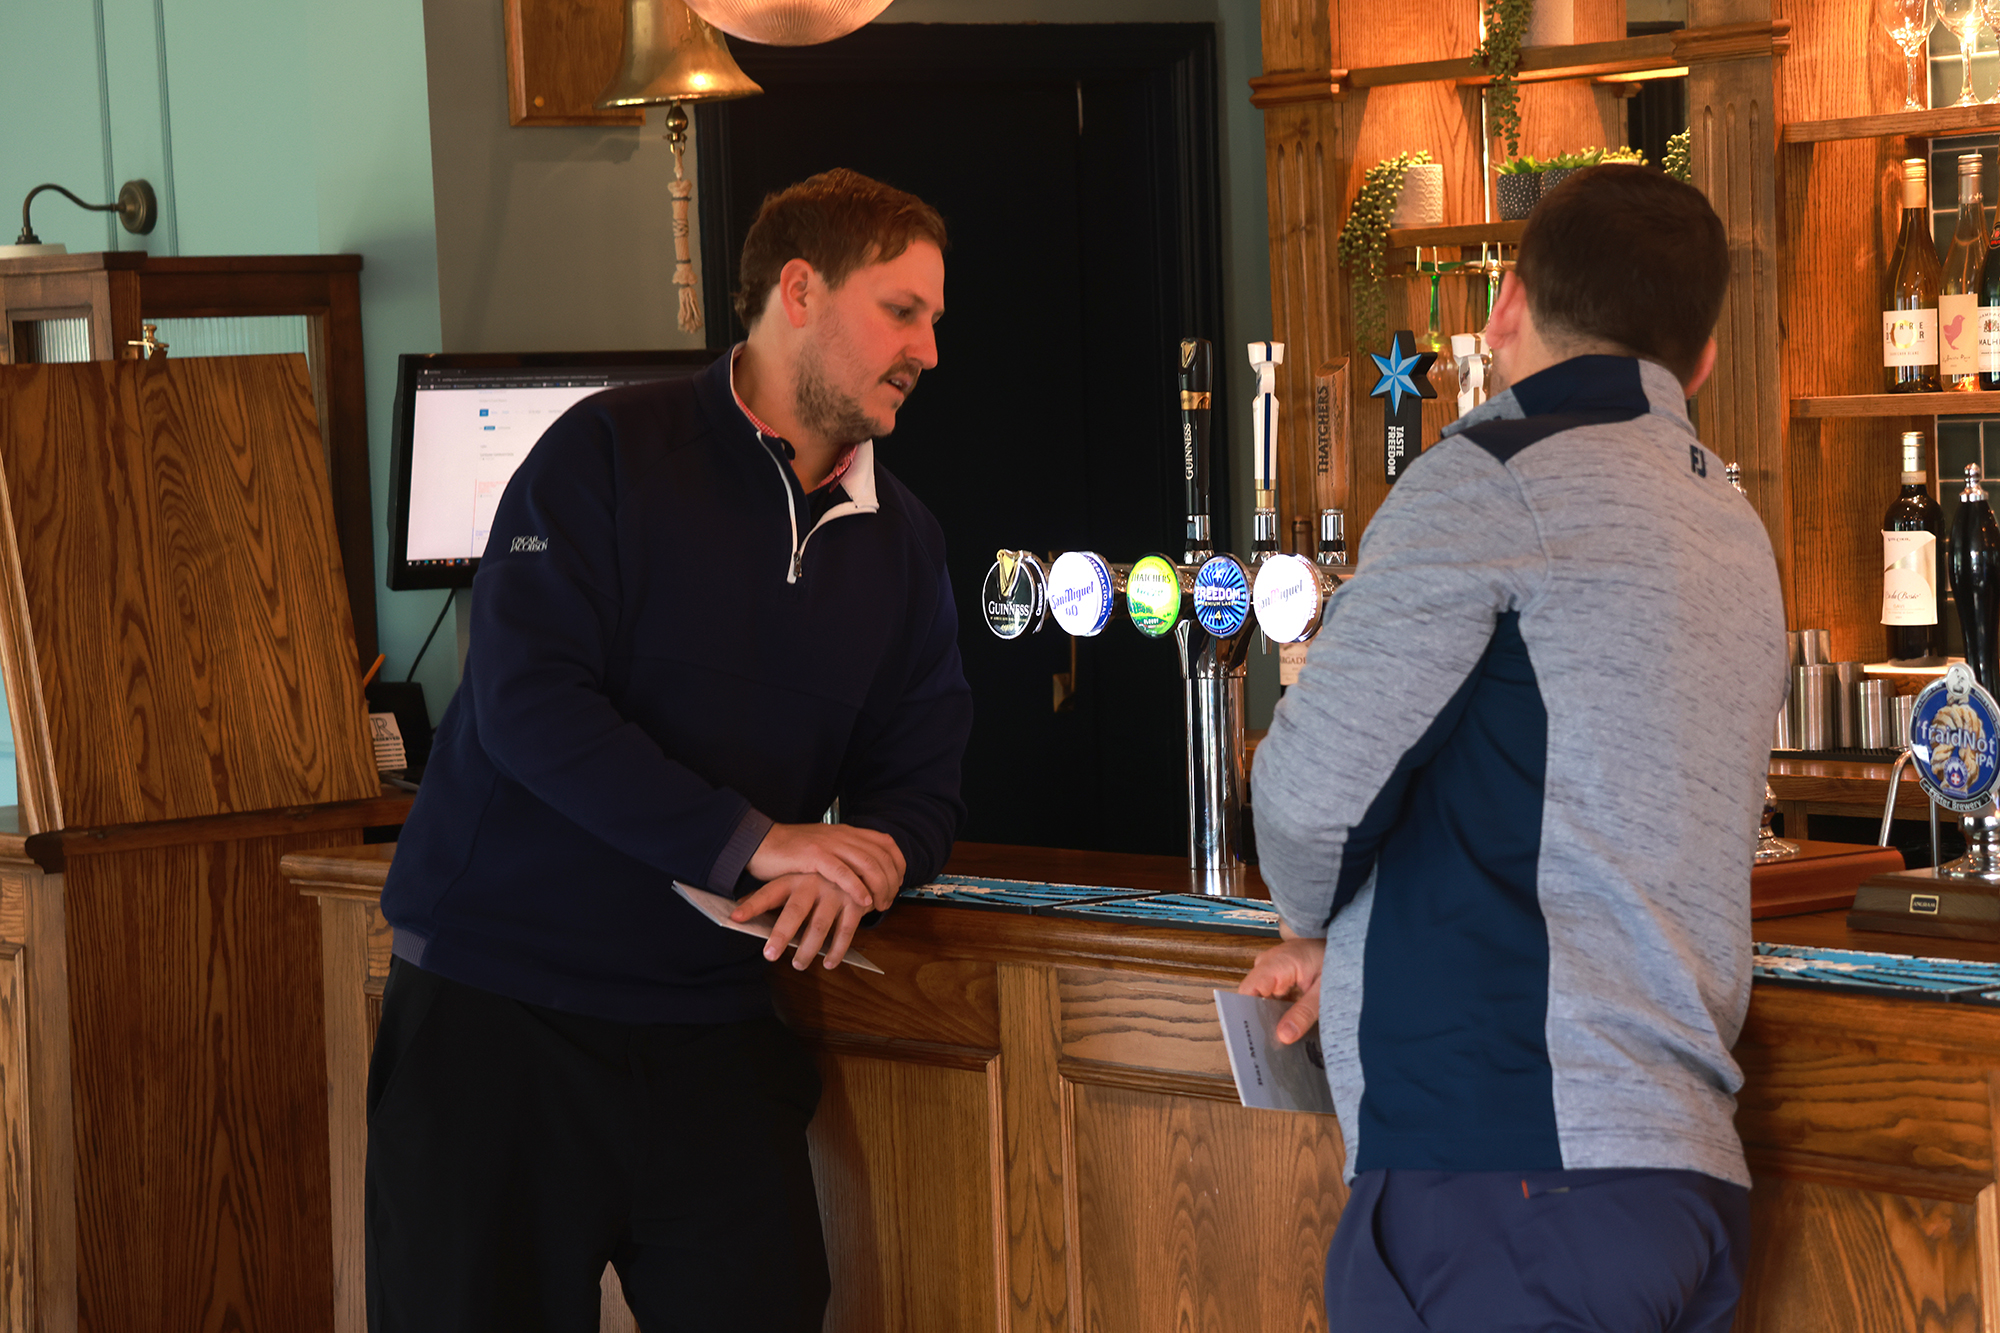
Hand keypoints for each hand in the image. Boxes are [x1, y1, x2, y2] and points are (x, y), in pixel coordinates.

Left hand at [731, 873, 868, 969]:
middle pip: (795, 911)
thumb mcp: (794, 879)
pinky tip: (828, 963)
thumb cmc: (816, 877)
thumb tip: (737, 910)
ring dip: (808, 949)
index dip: (752, 905)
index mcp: (793, 878)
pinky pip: (846, 930)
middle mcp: (813, 883)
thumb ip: (769, 895)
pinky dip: (837, 950)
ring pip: (820, 925)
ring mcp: (835, 892)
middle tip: (770, 955)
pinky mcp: (855, 903)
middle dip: (781, 934)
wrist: (859, 861)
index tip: (735, 918)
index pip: (768, 892)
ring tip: (798, 965)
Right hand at [747, 822, 905, 911]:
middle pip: (880, 856)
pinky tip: (864, 901)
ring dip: (879, 886)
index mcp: (846, 831)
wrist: (760, 842)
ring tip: (880, 905)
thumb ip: (843, 855)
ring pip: (867, 863)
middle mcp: (842, 834)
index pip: (885, 843)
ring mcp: (829, 844)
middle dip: (891, 881)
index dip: (898, 863)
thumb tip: (863, 875)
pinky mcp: (814, 855)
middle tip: (889, 901)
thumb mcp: (824, 848)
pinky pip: (843, 872)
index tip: (899, 883)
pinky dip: (858, 887)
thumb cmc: (791, 852)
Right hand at [1238, 936, 1325, 1044]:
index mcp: (1276, 963)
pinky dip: (1279, 1011)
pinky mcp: (1277, 978)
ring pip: (1261, 1001)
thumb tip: (1283, 1035)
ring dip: (1272, 1017)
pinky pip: (1271, 998)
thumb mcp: (1323, 990)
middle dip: (1262, 1021)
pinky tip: (1290, 1024)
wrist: (1340, 943)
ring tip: (1285, 1036)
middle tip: (1276, 1044)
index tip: (1255, 1037)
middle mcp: (1267, 965)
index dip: (1246, 1014)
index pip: (1247, 991)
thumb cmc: (1334, 958)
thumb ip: (1304, 1013)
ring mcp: (1271, 971)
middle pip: (1252, 999)